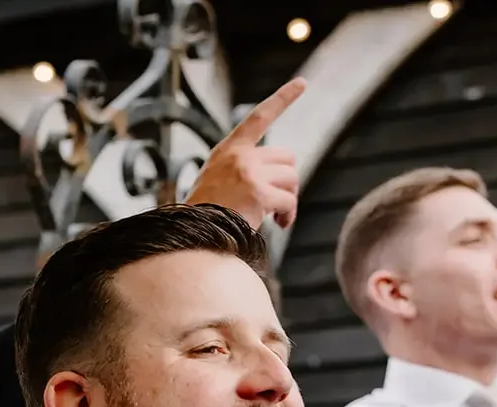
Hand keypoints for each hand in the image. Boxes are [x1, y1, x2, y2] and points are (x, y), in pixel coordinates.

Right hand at [186, 77, 305, 228]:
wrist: (193, 234)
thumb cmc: (207, 214)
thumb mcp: (219, 179)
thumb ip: (244, 169)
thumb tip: (280, 177)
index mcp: (229, 149)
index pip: (259, 116)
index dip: (283, 98)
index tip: (302, 83)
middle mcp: (239, 155)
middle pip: (287, 157)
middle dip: (287, 181)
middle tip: (278, 202)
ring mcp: (249, 172)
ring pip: (292, 178)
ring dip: (289, 198)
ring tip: (276, 216)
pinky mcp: (258, 193)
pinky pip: (289, 201)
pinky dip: (289, 214)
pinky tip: (279, 223)